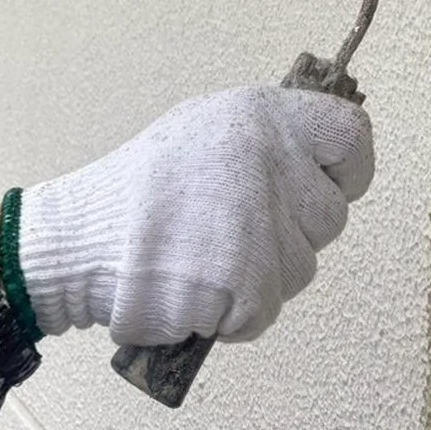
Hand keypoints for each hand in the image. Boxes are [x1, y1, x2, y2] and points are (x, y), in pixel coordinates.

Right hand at [15, 86, 373, 345]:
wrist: (78, 240)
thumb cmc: (138, 191)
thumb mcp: (205, 129)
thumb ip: (267, 140)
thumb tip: (319, 157)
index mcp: (263, 115)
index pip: (352, 136)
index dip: (347, 170)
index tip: (326, 186)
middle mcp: (270, 159)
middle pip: (331, 216)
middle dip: (292, 234)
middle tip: (231, 229)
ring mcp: (261, 220)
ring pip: (303, 268)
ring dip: (262, 277)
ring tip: (204, 255)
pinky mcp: (247, 279)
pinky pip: (267, 310)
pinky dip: (234, 314)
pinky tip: (196, 287)